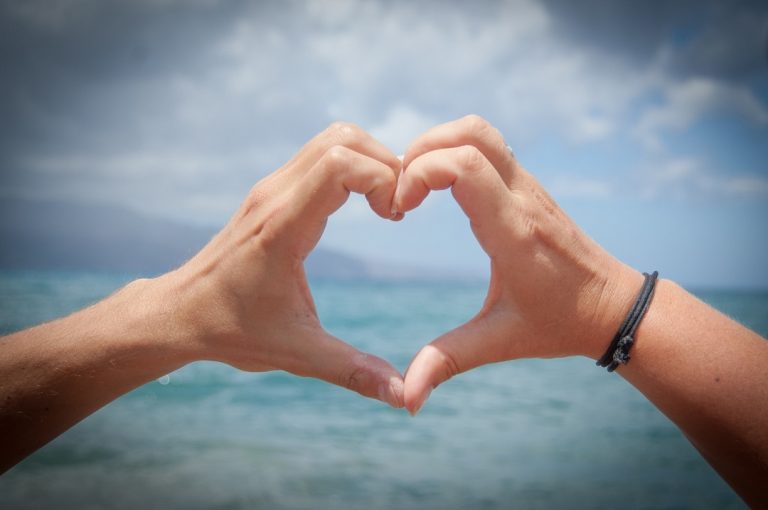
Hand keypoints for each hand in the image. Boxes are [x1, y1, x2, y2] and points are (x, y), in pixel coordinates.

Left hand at [154, 122, 404, 406]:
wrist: (179, 313)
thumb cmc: (232, 331)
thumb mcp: (297, 354)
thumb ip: (352, 371)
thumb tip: (404, 396)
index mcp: (283, 227)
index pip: (341, 163)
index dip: (383, 178)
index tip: (395, 218)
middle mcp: (275, 195)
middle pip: (343, 138)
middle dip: (385, 163)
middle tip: (398, 209)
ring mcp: (271, 188)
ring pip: (332, 138)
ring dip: (369, 160)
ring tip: (385, 205)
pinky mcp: (271, 192)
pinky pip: (320, 155)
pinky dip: (352, 165)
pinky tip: (362, 205)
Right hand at [395, 115, 643, 413]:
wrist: (614, 306)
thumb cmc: (559, 323)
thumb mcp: (499, 342)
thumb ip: (447, 363)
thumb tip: (406, 401)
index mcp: (513, 231)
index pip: (464, 165)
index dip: (419, 173)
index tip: (400, 208)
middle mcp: (522, 197)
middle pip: (470, 132)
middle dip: (420, 150)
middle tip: (400, 190)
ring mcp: (528, 185)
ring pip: (480, 130)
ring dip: (438, 143)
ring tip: (415, 184)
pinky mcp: (527, 185)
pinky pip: (488, 144)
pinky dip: (454, 150)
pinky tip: (439, 187)